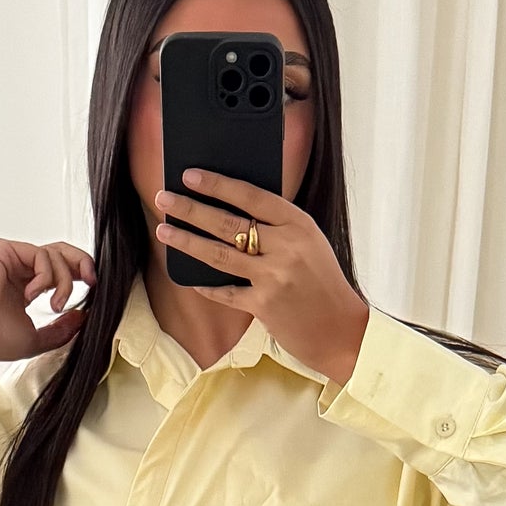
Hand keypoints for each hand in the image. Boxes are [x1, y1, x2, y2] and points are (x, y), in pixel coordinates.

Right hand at [0, 237, 95, 360]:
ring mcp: (11, 258)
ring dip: (63, 281)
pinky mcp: (3, 250)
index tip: (93, 288)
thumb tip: (83, 316)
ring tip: (54, 305)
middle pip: (60, 251)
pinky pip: (40, 254)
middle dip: (81, 263)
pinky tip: (32, 295)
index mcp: (26, 286)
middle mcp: (19, 269)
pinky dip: (45, 276)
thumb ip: (61, 329)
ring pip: (54, 254)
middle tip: (91, 281)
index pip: (59, 268)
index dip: (79, 272)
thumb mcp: (38, 339)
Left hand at [154, 171, 370, 383]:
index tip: (190, 175)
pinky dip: (205, 284)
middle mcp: (285, 247)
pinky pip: (225, 292)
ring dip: (187, 241)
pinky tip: (187, 275)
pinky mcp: (263, 306)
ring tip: (164, 230)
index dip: (217, 184)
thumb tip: (234, 209)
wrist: (341, 330)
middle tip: (163, 198)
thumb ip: (279, 227)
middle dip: (190, 209)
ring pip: (219, 254)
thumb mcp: (310, 244)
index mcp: (298, 224)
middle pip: (228, 223)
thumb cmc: (323, 284)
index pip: (250, 196)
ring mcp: (273, 277)